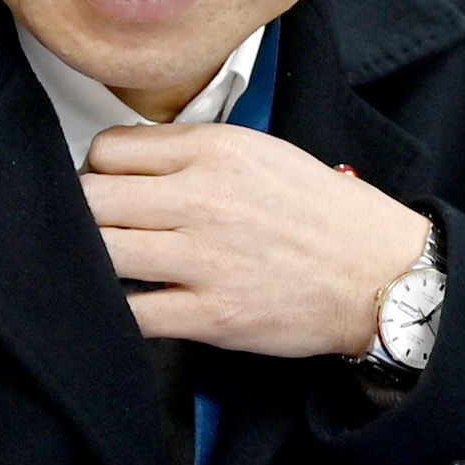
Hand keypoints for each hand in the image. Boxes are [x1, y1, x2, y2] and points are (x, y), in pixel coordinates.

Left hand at [82, 123, 429, 362]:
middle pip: (90, 197)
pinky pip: (129, 312)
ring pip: (99, 251)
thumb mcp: (265, 153)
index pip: (108, 149)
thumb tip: (128, 160)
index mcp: (217, 150)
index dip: (98, 170)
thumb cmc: (325, 214)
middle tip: (99, 228)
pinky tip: (128, 303)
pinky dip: (115, 310)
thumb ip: (196, 151)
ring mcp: (204, 259)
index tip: (108, 188)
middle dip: (83, 213)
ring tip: (110, 264)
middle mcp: (204, 199)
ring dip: (94, 259)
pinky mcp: (209, 314)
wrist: (381, 274)